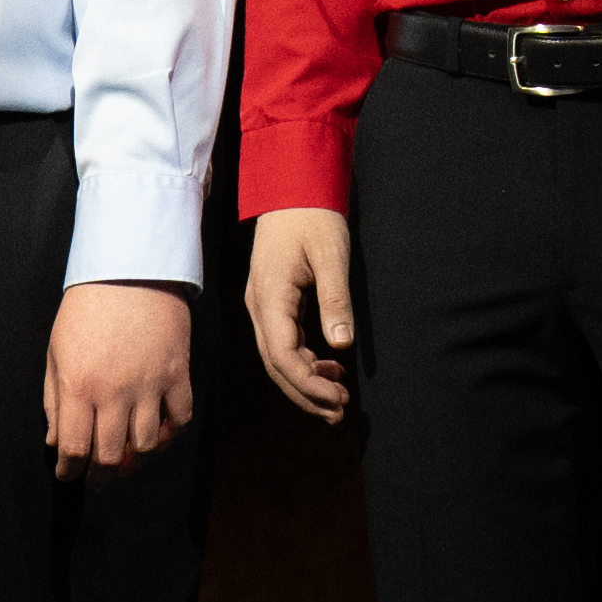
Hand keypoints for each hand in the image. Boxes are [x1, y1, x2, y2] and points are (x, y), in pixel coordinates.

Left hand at [45, 281, 193, 471]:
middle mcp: (114, 392)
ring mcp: (149, 385)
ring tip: (126, 459)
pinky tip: (158, 433)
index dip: (69, 470)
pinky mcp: (177, 374)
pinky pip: (179, 420)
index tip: (68, 474)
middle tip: (97, 479)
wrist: (130, 272)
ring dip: (135, 460)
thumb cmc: (87, 309)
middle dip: (100, 476)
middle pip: (109, 455)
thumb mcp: (56, 353)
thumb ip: (54, 401)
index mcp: (78, 386)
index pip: (74, 448)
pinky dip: (170, 434)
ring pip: (146, 445)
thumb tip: (56, 441)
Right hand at [247, 207, 359, 423]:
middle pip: (276, 364)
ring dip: (305, 381)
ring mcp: (263, 306)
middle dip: (305, 392)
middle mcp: (259, 307)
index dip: (307, 383)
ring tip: (337, 398)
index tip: (336, 398)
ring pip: (278, 357)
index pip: (282, 355)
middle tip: (338, 412)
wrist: (292, 189)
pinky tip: (329, 367)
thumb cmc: (313, 217)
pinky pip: (283, 342)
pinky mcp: (273, 303)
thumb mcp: (332, 255)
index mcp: (269, 297)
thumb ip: (335, 299)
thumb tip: (342, 344)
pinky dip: (304, 360)